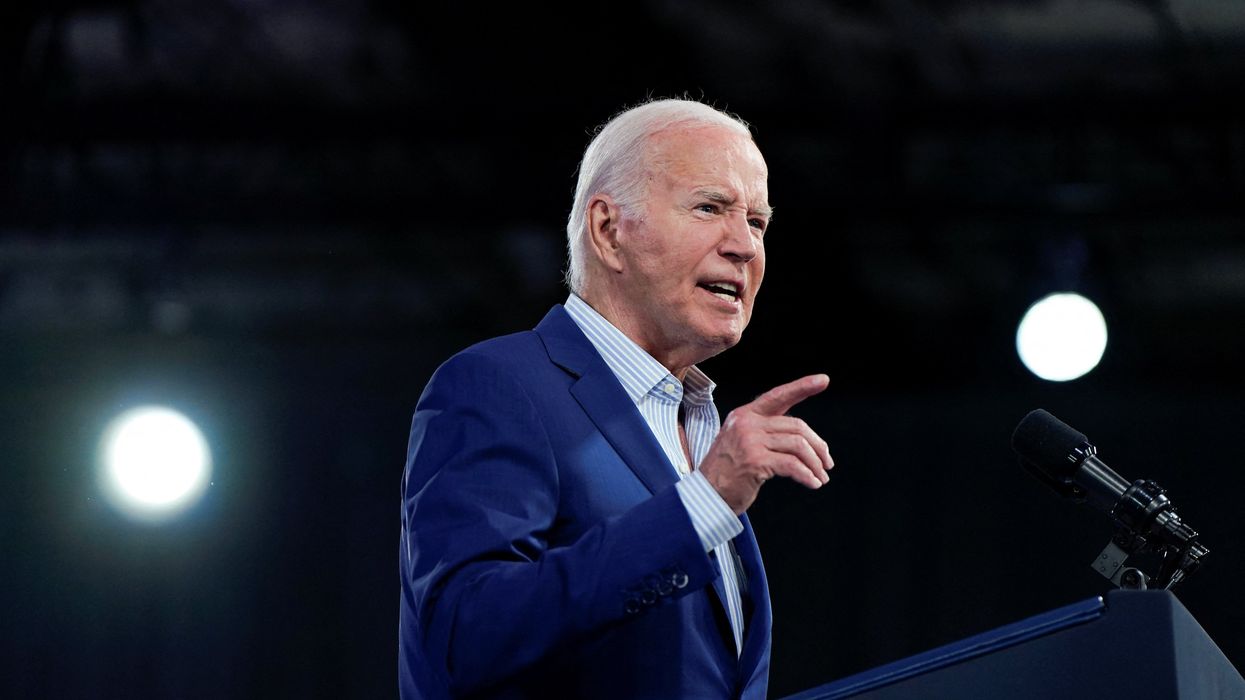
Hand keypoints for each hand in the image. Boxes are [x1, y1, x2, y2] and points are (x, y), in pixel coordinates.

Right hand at [700, 374, 833, 514]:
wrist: (707, 495)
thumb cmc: (727, 472)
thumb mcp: (741, 441)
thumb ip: (765, 431)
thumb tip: (802, 437)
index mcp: (744, 414)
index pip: (778, 395)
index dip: (802, 387)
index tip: (823, 380)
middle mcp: (746, 423)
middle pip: (796, 426)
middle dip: (817, 446)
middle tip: (826, 463)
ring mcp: (750, 441)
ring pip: (798, 445)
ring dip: (815, 463)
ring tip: (821, 477)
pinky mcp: (755, 461)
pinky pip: (793, 465)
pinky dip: (807, 476)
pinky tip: (813, 483)